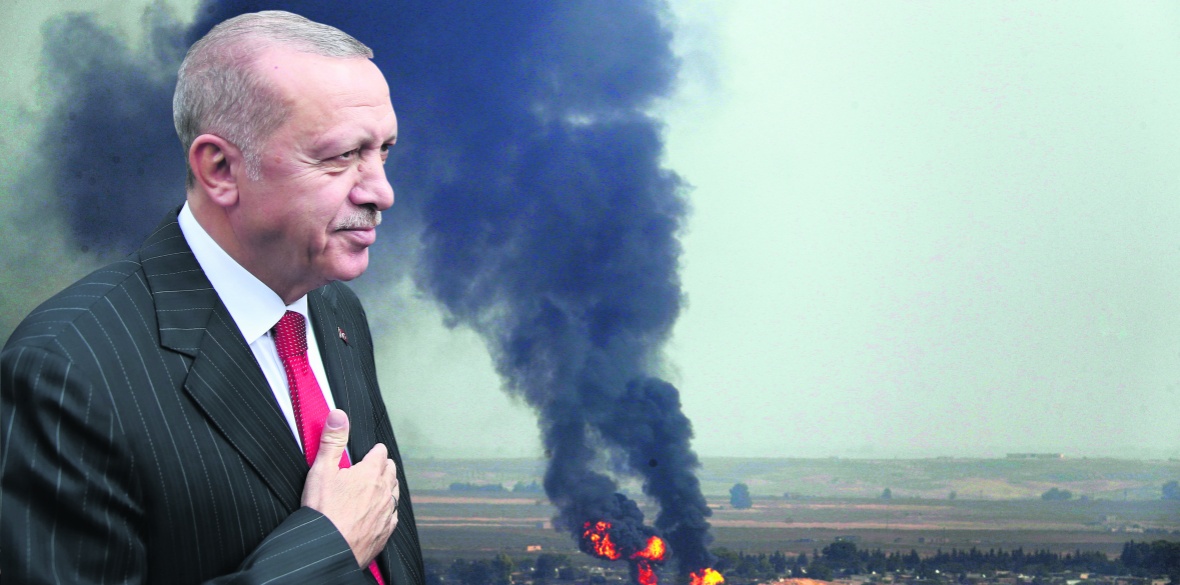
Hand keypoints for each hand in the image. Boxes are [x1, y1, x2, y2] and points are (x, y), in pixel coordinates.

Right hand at [301, 409, 398, 566]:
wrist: (328, 550)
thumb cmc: (323, 512)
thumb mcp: (321, 470)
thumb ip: (333, 440)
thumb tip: (339, 415)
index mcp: (370, 474)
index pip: (380, 453)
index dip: (374, 450)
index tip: (370, 451)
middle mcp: (384, 492)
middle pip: (391, 471)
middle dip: (383, 466)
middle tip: (374, 466)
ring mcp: (386, 513)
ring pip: (395, 493)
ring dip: (388, 486)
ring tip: (380, 485)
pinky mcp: (385, 532)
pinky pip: (393, 516)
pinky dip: (389, 510)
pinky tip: (382, 512)